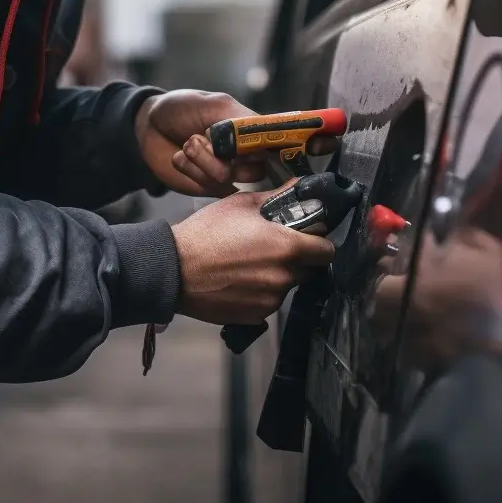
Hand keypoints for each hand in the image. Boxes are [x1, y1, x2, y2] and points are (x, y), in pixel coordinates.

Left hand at [135, 90, 270, 196]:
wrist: (148, 126)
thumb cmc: (181, 108)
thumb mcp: (214, 103)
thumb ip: (242, 118)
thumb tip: (269, 130)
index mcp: (250, 131)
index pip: (276, 147)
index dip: (267, 151)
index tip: (250, 146)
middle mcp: (244, 155)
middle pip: (254, 170)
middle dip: (223, 154)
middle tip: (202, 137)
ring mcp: (226, 173)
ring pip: (226, 178)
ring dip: (200, 159)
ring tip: (187, 144)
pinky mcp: (207, 187)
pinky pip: (206, 187)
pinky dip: (189, 168)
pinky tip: (179, 157)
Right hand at [170, 189, 334, 324]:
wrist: (175, 269)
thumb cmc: (207, 232)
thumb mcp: (240, 204)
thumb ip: (277, 197)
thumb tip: (301, 186)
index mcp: (286, 247)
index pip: (326, 250)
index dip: (318, 242)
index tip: (305, 237)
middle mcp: (284, 277)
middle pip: (308, 270)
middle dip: (296, 259)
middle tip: (271, 248)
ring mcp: (271, 300)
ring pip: (287, 286)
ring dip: (277, 276)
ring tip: (249, 265)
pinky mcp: (257, 316)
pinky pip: (269, 302)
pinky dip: (260, 293)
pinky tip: (239, 281)